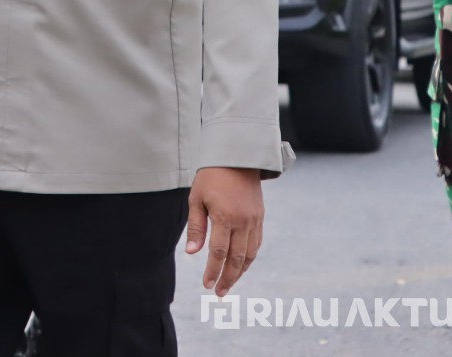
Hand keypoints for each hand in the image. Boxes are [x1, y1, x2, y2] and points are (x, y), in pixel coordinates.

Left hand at [186, 166, 264, 297]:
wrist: (237, 158)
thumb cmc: (211, 178)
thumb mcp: (196, 199)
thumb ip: (196, 227)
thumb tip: (192, 253)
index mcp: (224, 217)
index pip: (218, 253)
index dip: (213, 271)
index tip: (206, 284)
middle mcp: (242, 222)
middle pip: (236, 259)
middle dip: (228, 278)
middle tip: (219, 292)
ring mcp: (254, 221)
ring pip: (249, 255)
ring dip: (239, 272)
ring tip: (229, 284)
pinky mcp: (260, 218)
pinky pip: (256, 244)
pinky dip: (249, 259)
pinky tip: (240, 266)